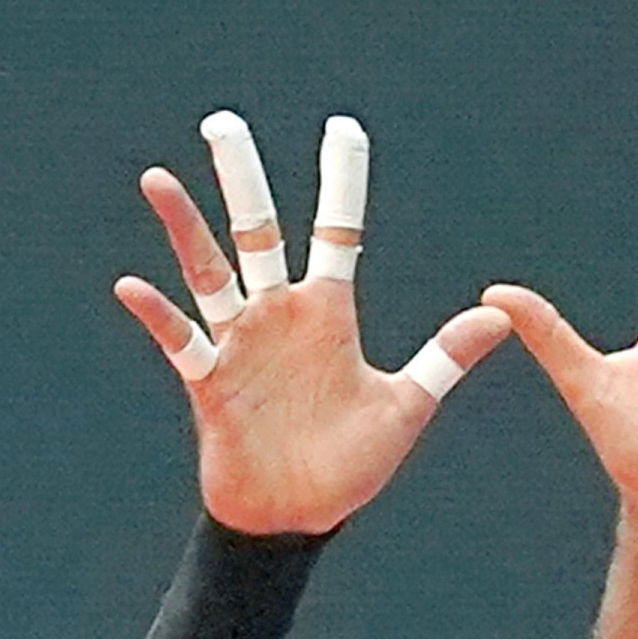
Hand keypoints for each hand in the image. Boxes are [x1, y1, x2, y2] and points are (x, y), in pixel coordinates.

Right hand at [114, 113, 510, 534]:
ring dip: (184, 228)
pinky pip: (181, 340)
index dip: (341, 182)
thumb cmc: (350, 463)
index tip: (343, 129)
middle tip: (223, 122)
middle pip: (257, 232)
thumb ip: (446, 357)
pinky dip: (159, 315)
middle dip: (242, 180)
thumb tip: (502, 315)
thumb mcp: (407, 405)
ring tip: (158, 180)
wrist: (297, 516)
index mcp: (328, 314)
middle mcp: (279, 316)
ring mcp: (239, 344)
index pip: (337, 231)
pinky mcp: (209, 382)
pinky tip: (135, 285)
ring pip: (208, 271)